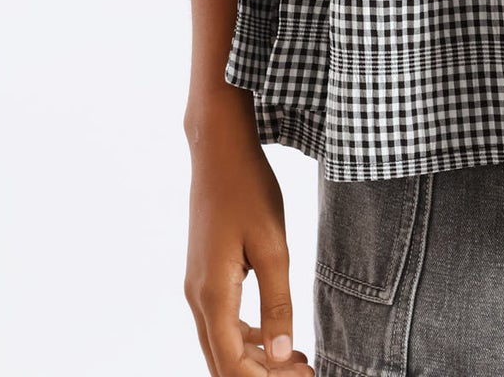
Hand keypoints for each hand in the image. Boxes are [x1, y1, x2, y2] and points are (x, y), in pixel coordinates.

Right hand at [184, 105, 313, 374]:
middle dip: (262, 375)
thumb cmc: (248, 189)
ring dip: (256, 359)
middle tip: (306, 373)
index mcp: (213, 294)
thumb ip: (277, 303)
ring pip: (220, 344)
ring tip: (299, 360)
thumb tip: (283, 356)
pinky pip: (221, 322)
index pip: (231, 363)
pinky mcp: (205, 274)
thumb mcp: (272, 245)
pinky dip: (246, 338)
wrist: (219, 149)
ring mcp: (198, 286)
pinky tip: (274, 336)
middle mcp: (198, 297)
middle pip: (222, 361)